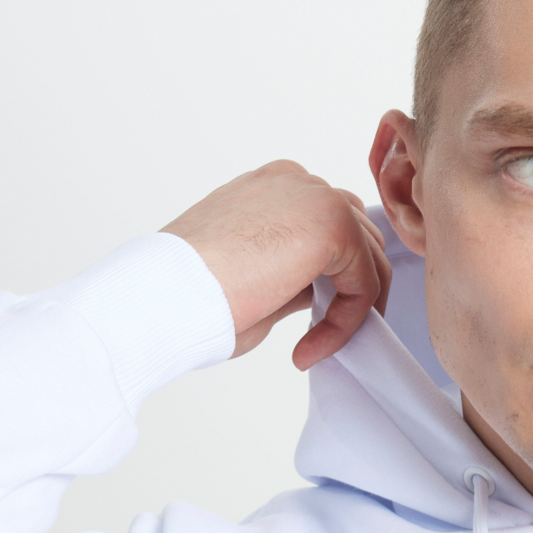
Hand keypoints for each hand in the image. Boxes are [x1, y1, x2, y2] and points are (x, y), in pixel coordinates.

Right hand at [162, 160, 391, 366]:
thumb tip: (325, 289)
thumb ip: (296, 272)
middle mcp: (298, 182)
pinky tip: (308, 349)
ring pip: (368, 261)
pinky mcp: (334, 225)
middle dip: (351, 292)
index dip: (332, 282)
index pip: (331, 227)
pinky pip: (366, 284)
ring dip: (350, 312)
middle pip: (359, 238)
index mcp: (274, 187)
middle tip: (324, 338)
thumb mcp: (256, 275)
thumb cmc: (191, 292)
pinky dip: (346, 324)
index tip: (308, 328)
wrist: (164, 294)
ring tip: (315, 348)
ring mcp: (317, 197)